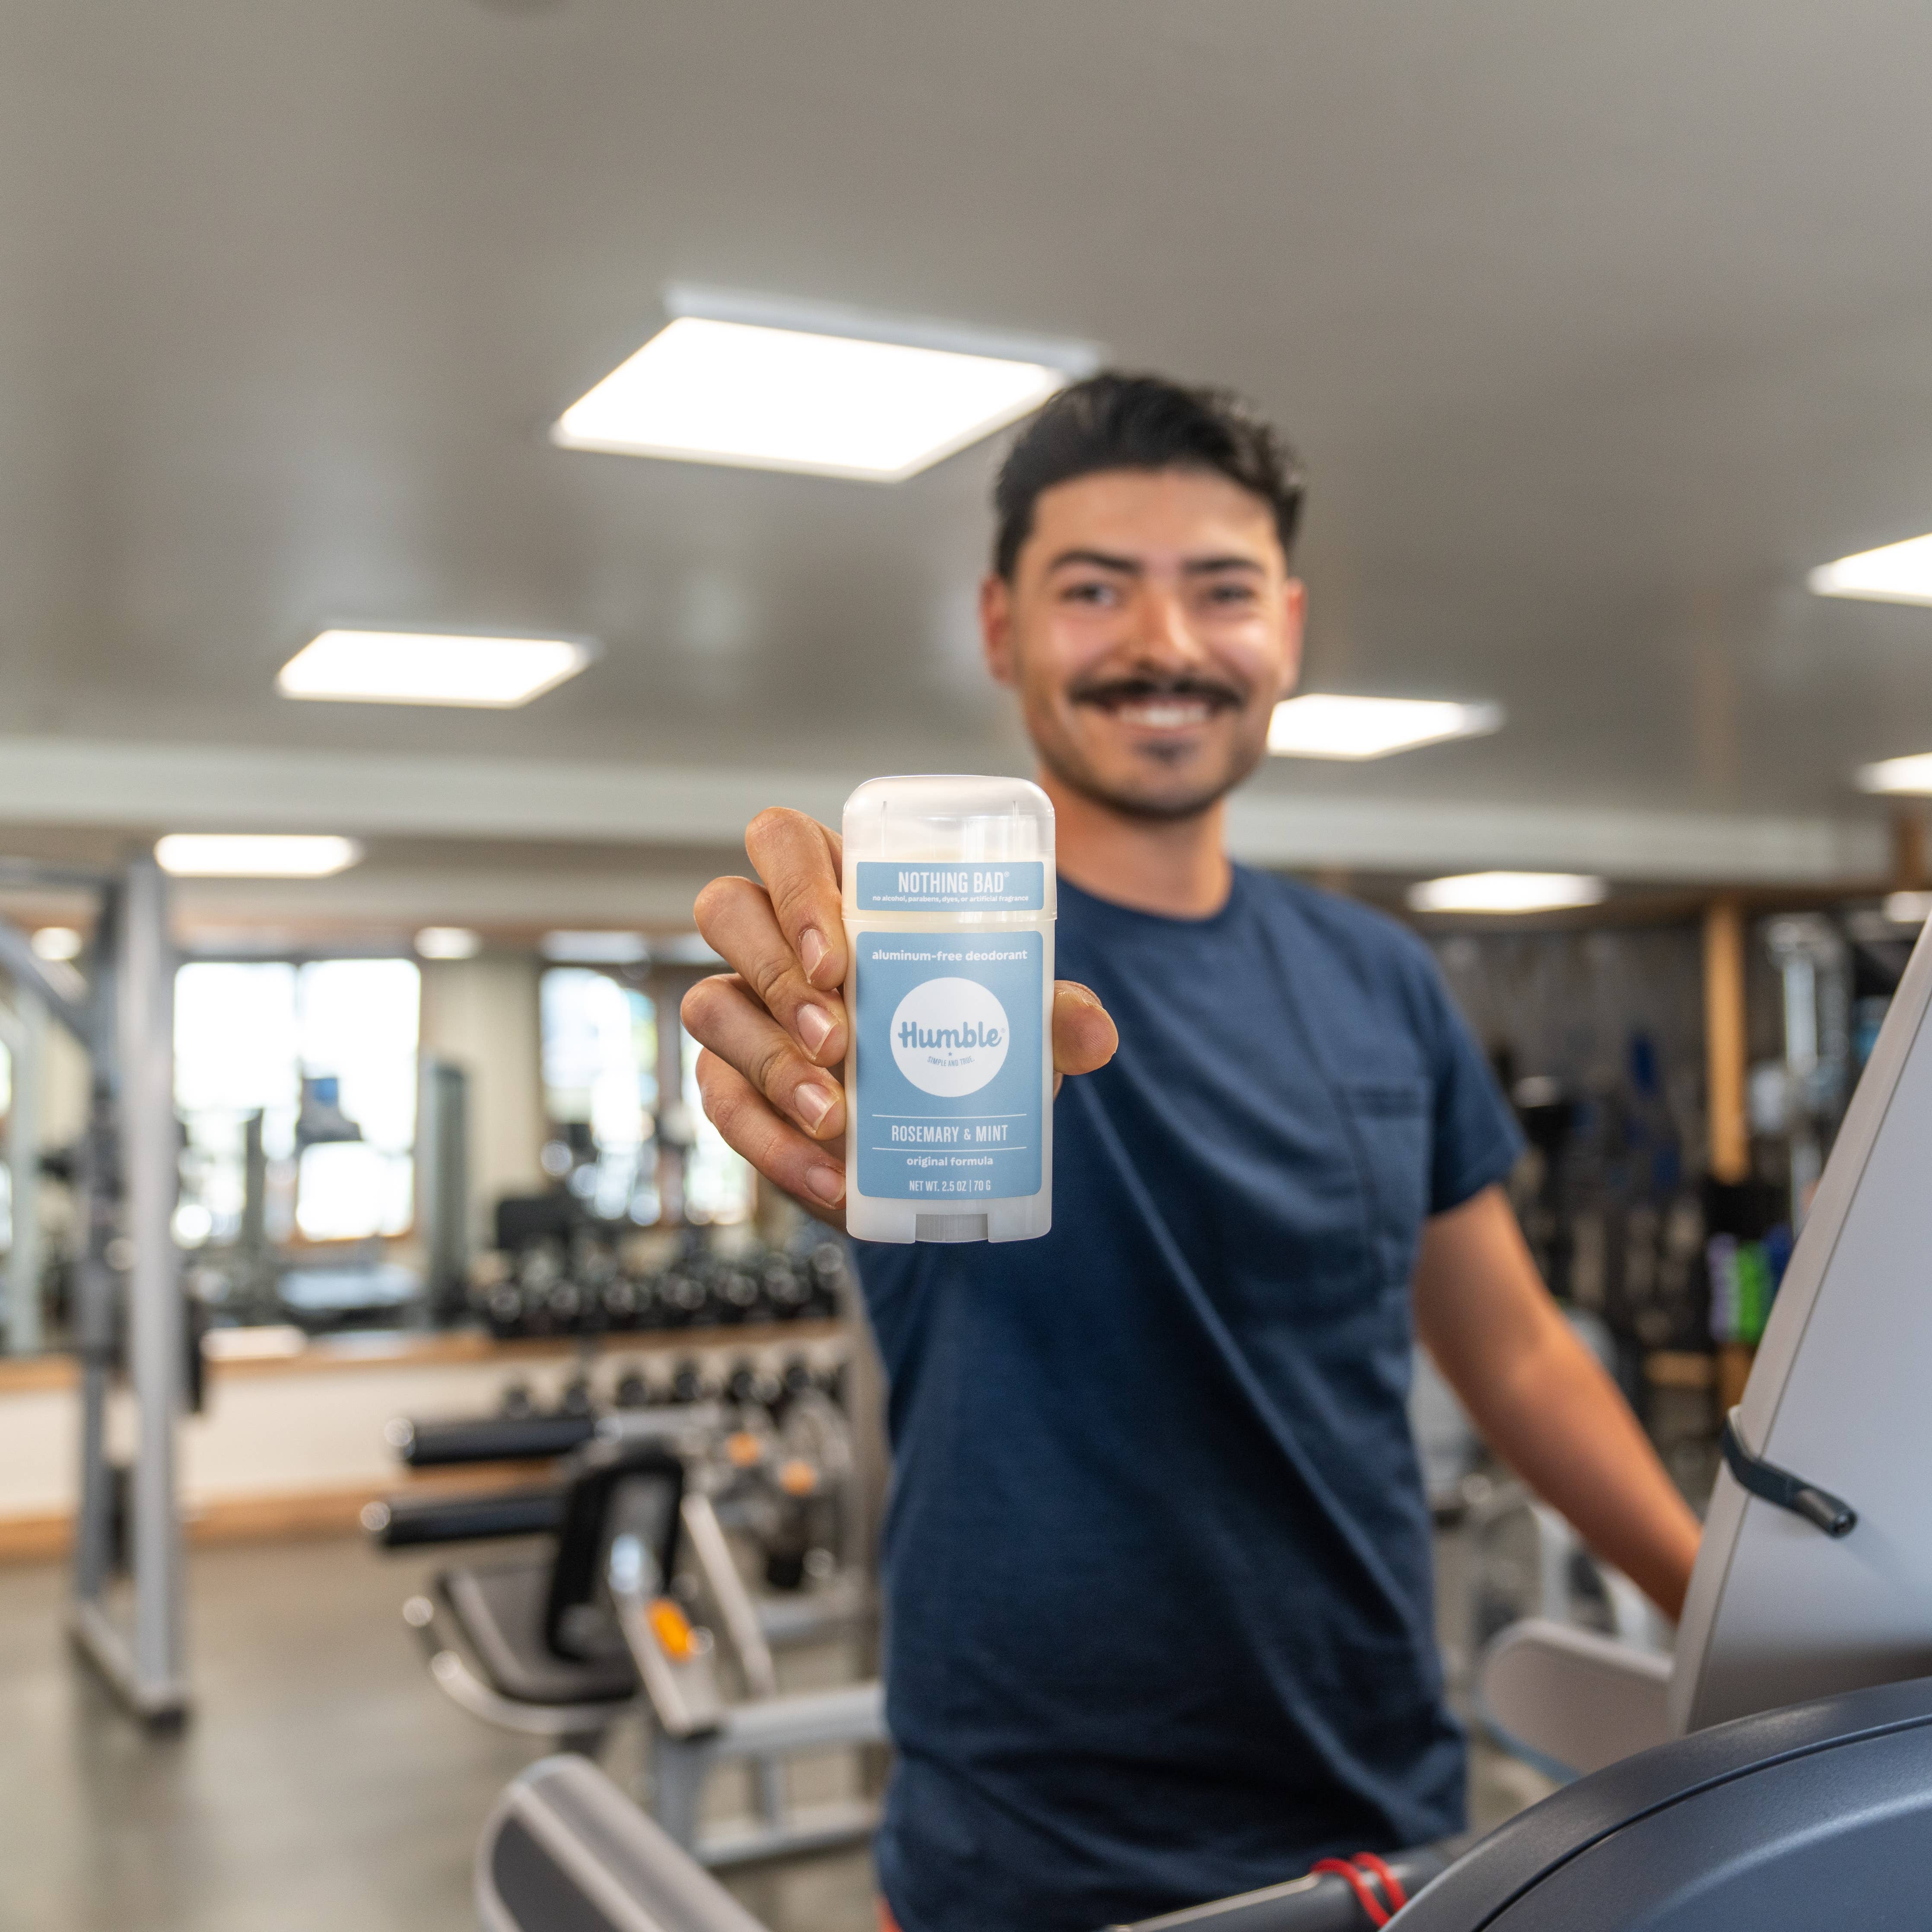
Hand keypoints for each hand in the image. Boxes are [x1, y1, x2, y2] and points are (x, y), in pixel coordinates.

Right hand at [684, 808, 1117, 1228]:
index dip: (795, 884)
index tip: (839, 956)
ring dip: (770, 1063)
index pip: (781, 841)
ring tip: (834, 1115)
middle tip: (840, 1039)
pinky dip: (772, 1143)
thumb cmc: (961, 1037)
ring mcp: (742, 1009)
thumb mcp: (1013, 1025)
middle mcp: (773, 939)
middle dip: (777, 975)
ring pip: (709, 1005)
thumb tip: (1095, 1033)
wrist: (930, 1131)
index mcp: (835, 889)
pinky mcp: (731, 1082)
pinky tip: (827, 1176)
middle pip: (726, 910)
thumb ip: (1050, 1018)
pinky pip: (721, 1101)